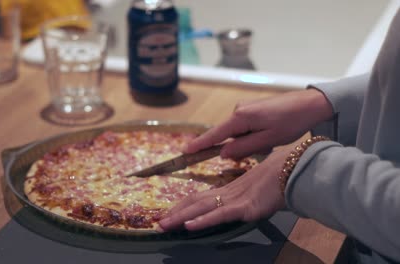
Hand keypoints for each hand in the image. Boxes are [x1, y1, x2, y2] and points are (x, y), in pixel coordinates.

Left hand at [158, 146, 292, 231]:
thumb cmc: (280, 175)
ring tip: (164, 224)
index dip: (184, 205)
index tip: (170, 211)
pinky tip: (189, 225)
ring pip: (201, 208)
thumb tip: (245, 202)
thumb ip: (249, 195)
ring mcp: (235, 200)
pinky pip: (219, 215)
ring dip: (180, 217)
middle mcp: (228, 193)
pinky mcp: (245, 207)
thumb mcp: (259, 187)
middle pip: (195, 202)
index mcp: (230, 188)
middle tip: (159, 221)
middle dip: (175, 212)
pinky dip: (202, 220)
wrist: (294, 168)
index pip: (201, 197)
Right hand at [185, 89, 332, 159]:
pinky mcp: (252, 109)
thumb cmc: (290, 123)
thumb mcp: (267, 140)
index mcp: (240, 118)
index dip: (200, 144)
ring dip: (251, 142)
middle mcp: (238, 110)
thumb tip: (223, 154)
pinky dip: (254, 135)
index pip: (214, 134)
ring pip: (239, 133)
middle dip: (240, 147)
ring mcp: (245, 108)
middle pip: (228, 135)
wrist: (309, 105)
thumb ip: (243, 148)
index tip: (185, 151)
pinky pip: (246, 127)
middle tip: (264, 148)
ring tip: (271, 141)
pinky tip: (271, 135)